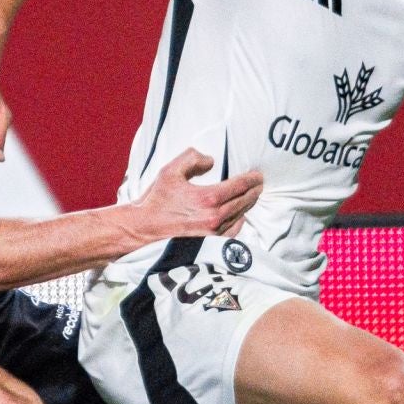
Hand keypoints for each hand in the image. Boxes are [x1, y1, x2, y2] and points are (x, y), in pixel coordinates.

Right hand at [133, 148, 262, 239]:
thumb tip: (211, 161)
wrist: (143, 229)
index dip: (252, 179)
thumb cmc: (156, 201)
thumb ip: (192, 159)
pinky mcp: (210, 244)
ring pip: (240, 216)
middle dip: (253, 191)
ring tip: (251, 196)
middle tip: (259, 184)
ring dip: (248, 205)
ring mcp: (213, 233)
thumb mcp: (170, 171)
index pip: (239, 186)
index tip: (258, 175)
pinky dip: (239, 222)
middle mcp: (214, 217)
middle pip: (244, 201)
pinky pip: (232, 232)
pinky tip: (241, 216)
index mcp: (208, 198)